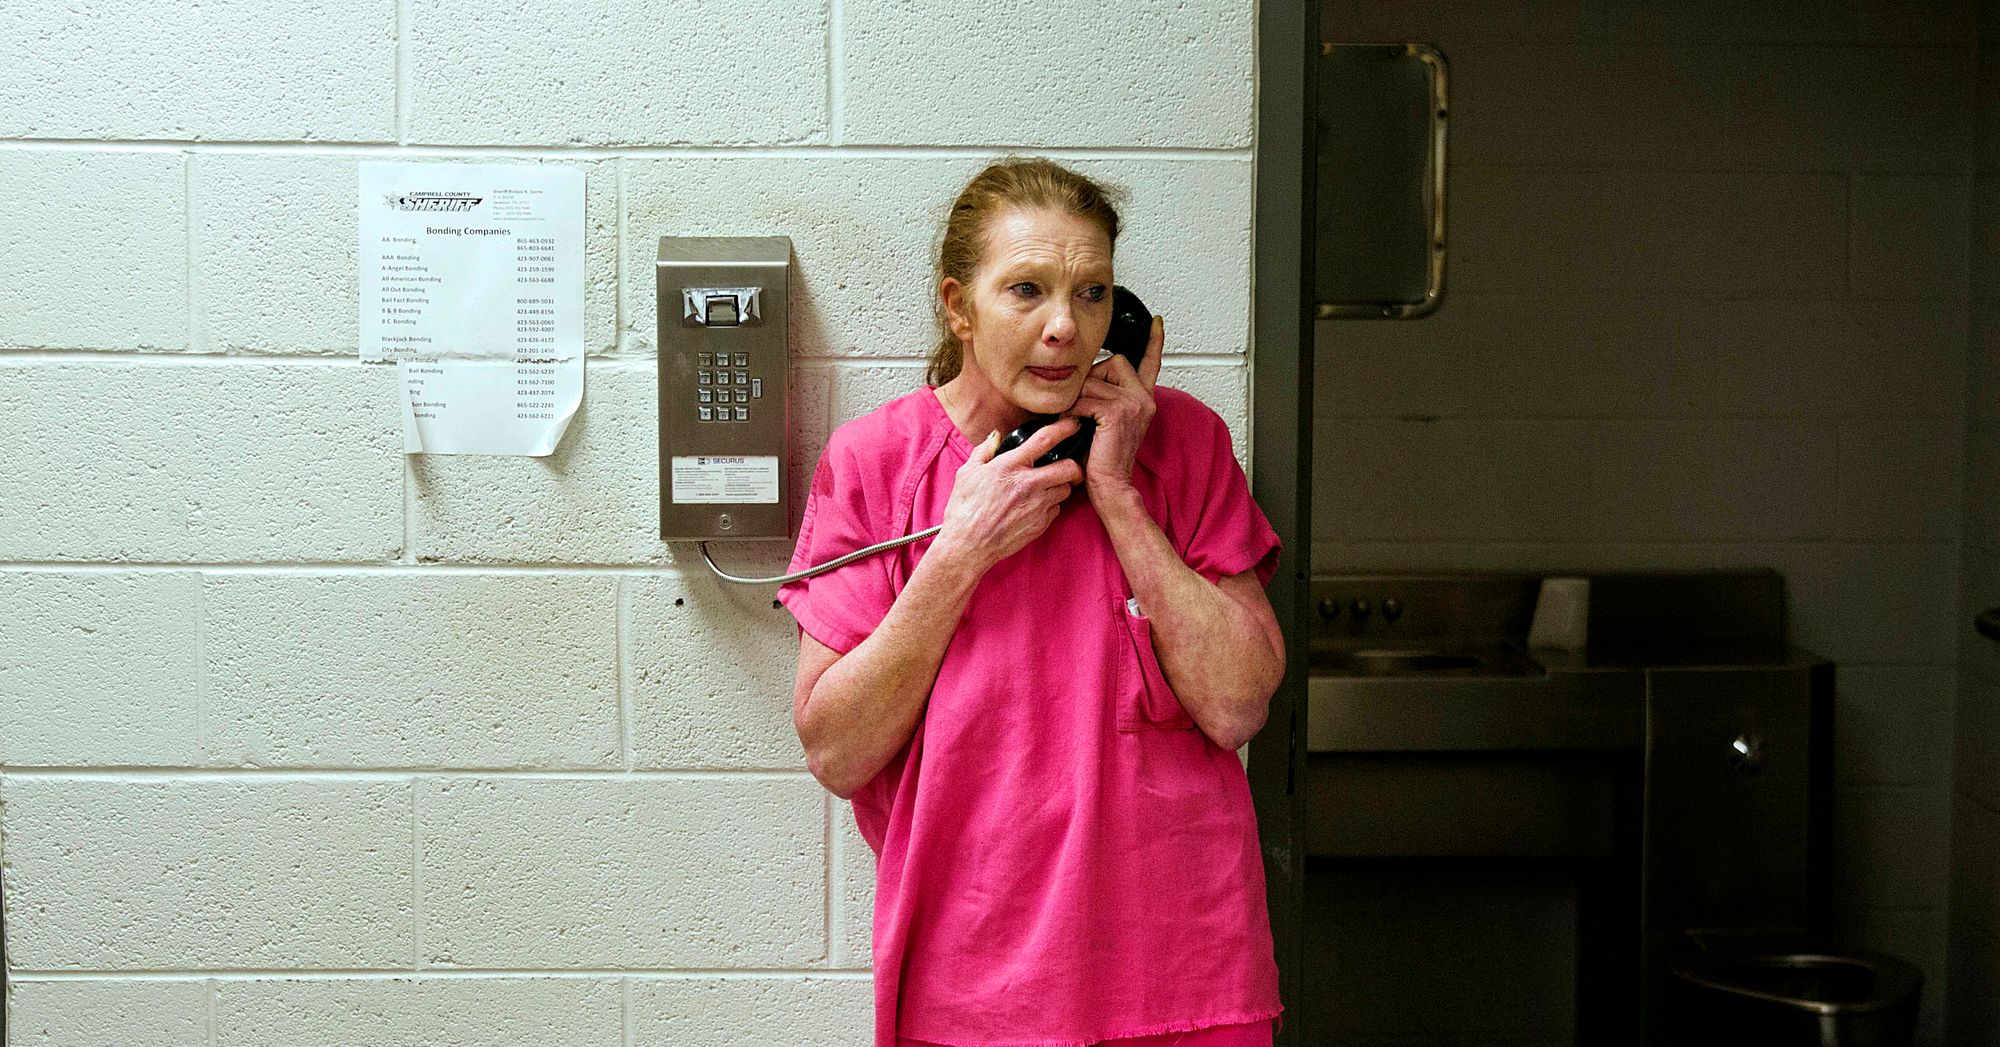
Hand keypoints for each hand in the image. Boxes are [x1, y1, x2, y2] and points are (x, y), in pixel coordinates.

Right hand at [931, 417, 1085, 573]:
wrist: (967, 546)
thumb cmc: (963, 510)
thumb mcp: (966, 473)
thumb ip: (984, 451)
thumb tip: (995, 437)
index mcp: (1010, 466)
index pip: (1045, 440)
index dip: (1065, 428)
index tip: (1074, 424)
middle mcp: (1028, 484)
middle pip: (1069, 468)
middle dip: (1073, 465)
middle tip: (1067, 466)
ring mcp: (1037, 506)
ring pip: (1066, 490)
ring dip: (1061, 486)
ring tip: (1046, 488)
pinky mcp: (1040, 525)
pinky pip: (1056, 510)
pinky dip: (1051, 505)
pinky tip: (1036, 506)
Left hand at [1067, 315, 1162, 497]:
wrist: (1110, 486)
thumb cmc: (1103, 459)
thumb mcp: (1106, 421)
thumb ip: (1105, 398)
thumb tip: (1085, 379)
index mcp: (1143, 399)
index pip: (1150, 363)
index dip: (1153, 341)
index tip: (1156, 323)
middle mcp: (1143, 399)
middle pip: (1112, 362)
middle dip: (1091, 380)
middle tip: (1086, 409)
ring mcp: (1134, 404)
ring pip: (1093, 380)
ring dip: (1077, 399)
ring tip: (1079, 422)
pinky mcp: (1118, 412)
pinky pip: (1085, 397)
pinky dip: (1074, 411)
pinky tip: (1078, 427)